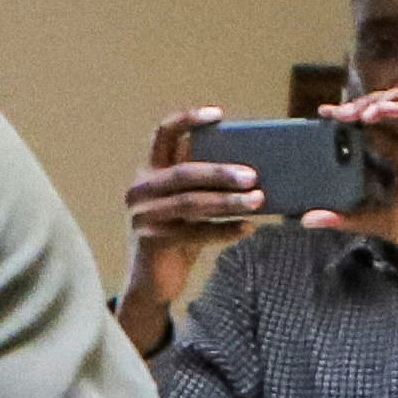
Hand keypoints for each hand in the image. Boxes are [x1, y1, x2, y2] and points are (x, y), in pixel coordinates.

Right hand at [120, 107, 273, 344]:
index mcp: (149, 171)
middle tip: (252, 176)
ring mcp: (142, 216)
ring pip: (190, 203)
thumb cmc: (179, 235)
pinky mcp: (150, 241)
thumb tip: (255, 163)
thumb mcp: (188, 202)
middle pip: (183, 172)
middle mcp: (139, 189)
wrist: (153, 282)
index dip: (189, 119)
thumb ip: (204, 182)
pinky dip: (224, 230)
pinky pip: (194, 233)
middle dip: (220, 172)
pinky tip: (248, 228)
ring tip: (257, 200)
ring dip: (227, 202)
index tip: (218, 114)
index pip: (163, 133)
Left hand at [321, 88, 397, 284]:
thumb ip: (348, 218)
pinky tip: (378, 114)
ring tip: (358, 112)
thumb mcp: (382, 223)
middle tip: (336, 112)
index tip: (324, 114)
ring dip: (385, 99)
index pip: (380, 127)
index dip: (354, 115)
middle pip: (396, 107)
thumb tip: (307, 219)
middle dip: (365, 103)